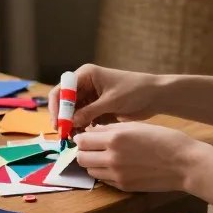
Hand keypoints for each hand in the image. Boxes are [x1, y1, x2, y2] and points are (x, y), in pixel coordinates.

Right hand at [48, 64, 163, 128]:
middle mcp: (84, 85)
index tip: (58, 123)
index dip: (57, 107)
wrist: (156, 96)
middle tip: (64, 135)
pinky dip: (81, 126)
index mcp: (85, 75)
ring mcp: (90, 97)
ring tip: (75, 138)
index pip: (62, 90)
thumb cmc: (135, 91)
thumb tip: (70, 123)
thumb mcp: (111, 101)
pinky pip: (83, 118)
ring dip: (72, 124)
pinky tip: (85, 135)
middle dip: (64, 118)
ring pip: (73, 112)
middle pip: (65, 102)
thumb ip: (89, 112)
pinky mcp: (96, 107)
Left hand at [74, 122, 211, 191]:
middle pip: (81, 158)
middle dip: (84, 151)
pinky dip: (105, 173)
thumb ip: (110, 129)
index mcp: (115, 139)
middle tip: (92, 148)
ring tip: (105, 157)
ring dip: (93, 164)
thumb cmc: (165, 139)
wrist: (185, 164)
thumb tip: (91, 132)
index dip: (82, 138)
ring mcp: (117, 175)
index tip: (86, 137)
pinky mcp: (123, 186)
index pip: (82, 140)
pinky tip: (117, 166)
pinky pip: (104, 180)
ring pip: (90, 171)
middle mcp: (112, 158)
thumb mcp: (137, 126)